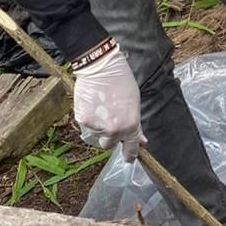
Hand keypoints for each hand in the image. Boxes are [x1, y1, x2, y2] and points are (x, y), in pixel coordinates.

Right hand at [74, 47, 143, 161]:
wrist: (101, 66)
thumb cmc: (121, 81)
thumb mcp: (134, 102)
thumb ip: (136, 124)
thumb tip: (142, 141)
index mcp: (130, 125)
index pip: (131, 149)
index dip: (129, 155)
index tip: (128, 159)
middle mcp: (114, 130)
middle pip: (108, 145)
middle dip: (108, 136)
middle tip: (109, 118)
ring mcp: (97, 127)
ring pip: (96, 135)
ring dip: (97, 126)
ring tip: (101, 105)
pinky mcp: (84, 120)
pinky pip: (86, 126)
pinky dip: (88, 117)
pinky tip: (92, 103)